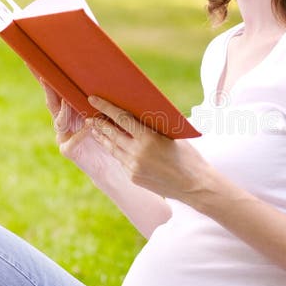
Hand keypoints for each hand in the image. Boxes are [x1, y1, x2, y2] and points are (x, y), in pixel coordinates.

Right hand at [41, 82, 110, 177]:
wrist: (110, 162)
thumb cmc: (111, 134)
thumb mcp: (106, 113)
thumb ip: (101, 99)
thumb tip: (108, 76)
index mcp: (69, 110)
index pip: (57, 93)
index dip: (50, 81)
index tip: (43, 66)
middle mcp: (63, 122)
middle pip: (52, 103)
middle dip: (49, 91)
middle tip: (46, 78)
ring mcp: (63, 136)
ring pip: (59, 121)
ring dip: (64, 110)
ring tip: (67, 101)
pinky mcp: (68, 150)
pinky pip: (72, 140)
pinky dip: (80, 133)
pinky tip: (88, 125)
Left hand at [87, 95, 207, 200]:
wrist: (195, 186)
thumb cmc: (188, 156)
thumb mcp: (172, 135)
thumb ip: (153, 127)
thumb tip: (136, 115)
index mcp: (148, 138)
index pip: (122, 118)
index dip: (106, 107)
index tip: (94, 99)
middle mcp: (137, 153)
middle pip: (112, 134)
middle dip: (99, 124)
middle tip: (90, 116)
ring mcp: (133, 167)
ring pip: (112, 149)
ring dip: (103, 138)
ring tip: (95, 129)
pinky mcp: (133, 177)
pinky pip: (121, 160)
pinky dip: (116, 151)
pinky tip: (112, 145)